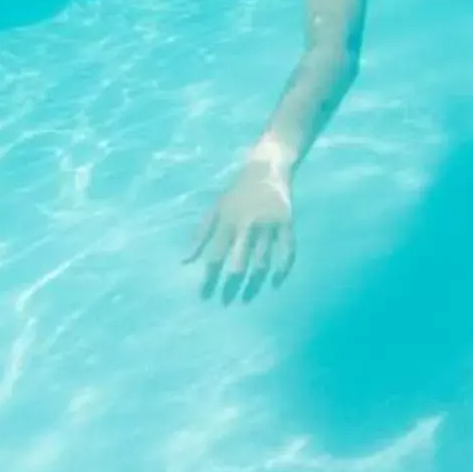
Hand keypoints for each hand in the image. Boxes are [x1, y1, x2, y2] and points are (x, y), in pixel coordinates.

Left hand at [189, 152, 295, 300]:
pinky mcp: (287, 223)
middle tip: (226, 302)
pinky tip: (275, 283)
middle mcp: (247, 225)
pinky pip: (287, 251)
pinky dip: (282, 269)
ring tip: (247, 298)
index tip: (205, 296)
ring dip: (254, 283)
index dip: (209, 279)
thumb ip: (200, 235)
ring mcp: (269, 225)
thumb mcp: (215, 209)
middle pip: (238, 263)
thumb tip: (185, 261)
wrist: (267, 168)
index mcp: (227, 222)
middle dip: (231, 286)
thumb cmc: (237, 193)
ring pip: (262, 262)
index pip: (215, 257)